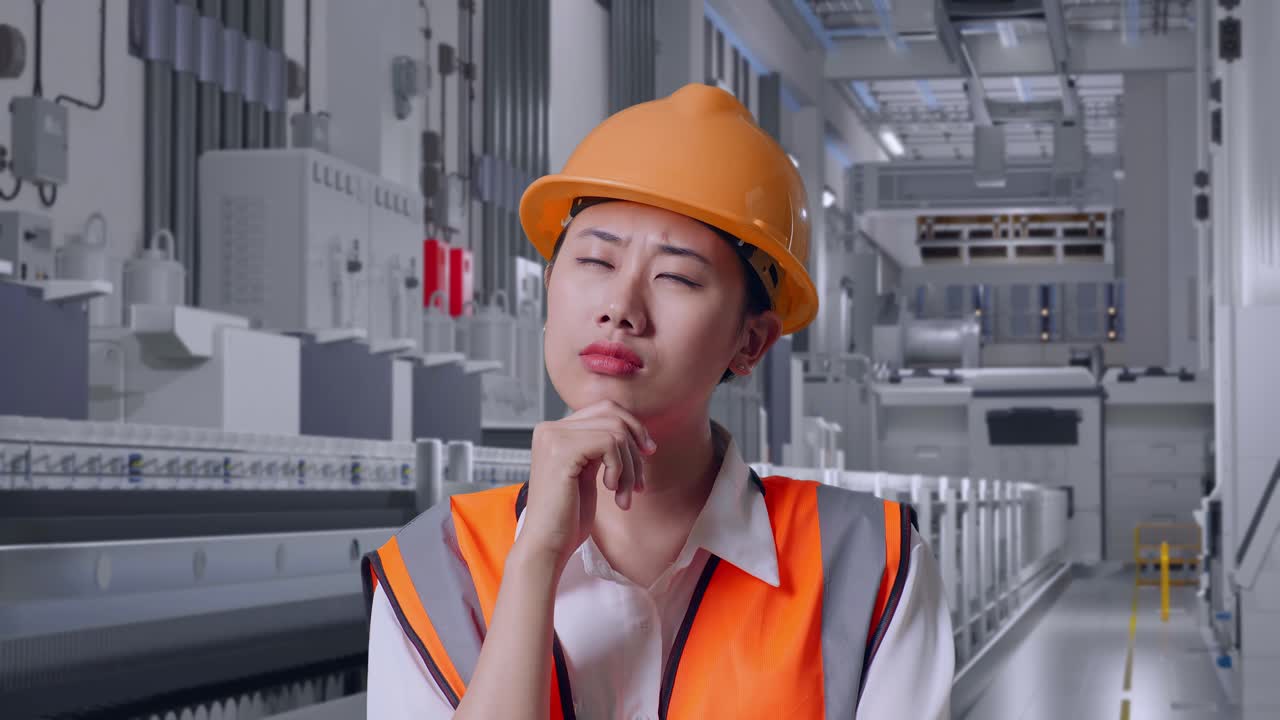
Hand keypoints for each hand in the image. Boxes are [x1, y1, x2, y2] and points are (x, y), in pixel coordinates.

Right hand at [517, 400, 656, 569]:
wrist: (547, 545)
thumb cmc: (567, 517)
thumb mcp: (588, 472)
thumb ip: (600, 447)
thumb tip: (635, 431)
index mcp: (554, 432)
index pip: (605, 409)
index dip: (632, 428)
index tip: (646, 454)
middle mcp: (549, 429)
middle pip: (613, 415)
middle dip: (635, 448)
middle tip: (639, 481)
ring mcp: (553, 437)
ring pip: (616, 431)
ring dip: (630, 466)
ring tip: (624, 494)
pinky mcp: (562, 450)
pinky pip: (610, 443)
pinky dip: (619, 469)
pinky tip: (610, 490)